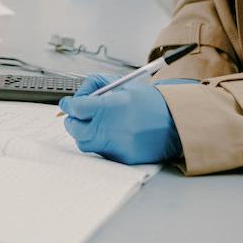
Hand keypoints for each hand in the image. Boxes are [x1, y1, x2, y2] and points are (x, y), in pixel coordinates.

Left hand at [59, 80, 184, 163]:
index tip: (67, 103)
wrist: (174, 123)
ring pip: (85, 143)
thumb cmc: (149, 102)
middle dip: (73, 120)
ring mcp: (115, 146)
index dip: (69, 105)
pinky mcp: (121, 158)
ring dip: (83, 133)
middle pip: (76, 128)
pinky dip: (99, 143)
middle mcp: (111, 128)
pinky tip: (108, 134)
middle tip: (76, 115)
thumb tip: (78, 95)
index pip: (77, 108)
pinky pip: (100, 152)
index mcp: (111, 106)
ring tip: (92, 124)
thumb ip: (97, 85)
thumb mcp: (123, 84)